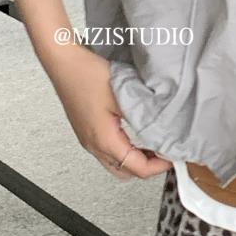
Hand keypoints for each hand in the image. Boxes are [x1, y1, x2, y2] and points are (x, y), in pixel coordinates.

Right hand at [43, 41, 173, 181]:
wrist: (63, 63)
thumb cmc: (86, 75)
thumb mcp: (123, 96)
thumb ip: (144, 117)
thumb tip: (163, 130)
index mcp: (104, 140)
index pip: (137, 168)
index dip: (159, 166)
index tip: (172, 157)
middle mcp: (93, 145)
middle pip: (125, 172)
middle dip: (147, 167)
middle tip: (164, 154)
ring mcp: (87, 140)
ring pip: (115, 164)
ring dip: (135, 160)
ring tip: (152, 146)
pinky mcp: (85, 132)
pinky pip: (107, 152)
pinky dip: (124, 151)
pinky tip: (134, 137)